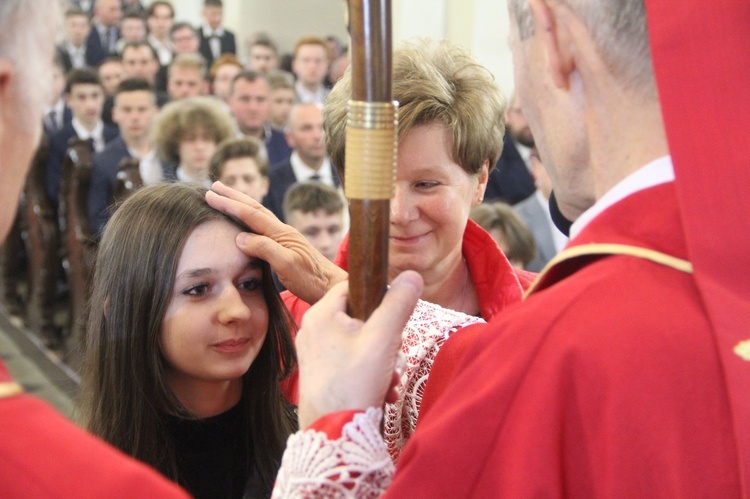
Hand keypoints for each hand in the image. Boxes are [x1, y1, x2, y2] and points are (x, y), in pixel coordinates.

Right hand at [206, 182, 347, 303]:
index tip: (210, 195)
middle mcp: (283, 231)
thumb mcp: (287, 266)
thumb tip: (240, 237)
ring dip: (241, 204)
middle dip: (233, 196)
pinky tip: (246, 222)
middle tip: (214, 186)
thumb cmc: (312, 280)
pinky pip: (262, 226)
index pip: (250, 214)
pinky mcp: (285, 246)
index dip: (230, 204)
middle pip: (255, 208)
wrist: (331, 287)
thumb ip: (265, 249)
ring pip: (259, 215)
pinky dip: (249, 218)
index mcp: (281, 233)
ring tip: (226, 196)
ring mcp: (285, 238)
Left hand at [296, 271, 422, 428]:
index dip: (379, 298)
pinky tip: (383, 391)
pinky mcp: (323, 375)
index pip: (355, 286)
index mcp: (321, 314)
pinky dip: (373, 374)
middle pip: (362, 317)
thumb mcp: (383, 339)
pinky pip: (354, 363)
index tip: (394, 318)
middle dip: (387, 339)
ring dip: (385, 360)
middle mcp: (314, 330)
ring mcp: (317, 354)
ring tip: (390, 380)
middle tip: (393, 358)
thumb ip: (398, 304)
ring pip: (362, 343)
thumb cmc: (353, 383)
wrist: (333, 436)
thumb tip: (412, 275)